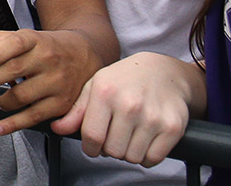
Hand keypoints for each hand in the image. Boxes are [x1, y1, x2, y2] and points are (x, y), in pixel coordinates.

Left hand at [0, 27, 104, 136]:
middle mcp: (46, 59)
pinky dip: (12, 125)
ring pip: (22, 96)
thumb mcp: (18, 37)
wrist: (84, 54)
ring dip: (1, 102)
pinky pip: (33, 117)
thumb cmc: (44, 47)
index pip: (13, 45)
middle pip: (13, 71)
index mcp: (33, 40)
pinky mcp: (62, 103)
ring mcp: (56, 82)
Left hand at [52, 52, 201, 166]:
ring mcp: (152, 116)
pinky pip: (153, 159)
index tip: (93, 145)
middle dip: (111, 148)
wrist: (164, 72)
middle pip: (112, 151)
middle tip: (116, 135)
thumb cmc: (125, 80)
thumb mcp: (96, 86)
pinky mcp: (172, 127)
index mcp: (105, 92)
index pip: (91, 136)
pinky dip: (147, 156)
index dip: (90, 147)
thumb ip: (77, 110)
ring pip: (132, 157)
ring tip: (130, 135)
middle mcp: (129, 104)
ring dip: (129, 152)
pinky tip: (145, 139)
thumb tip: (57, 129)